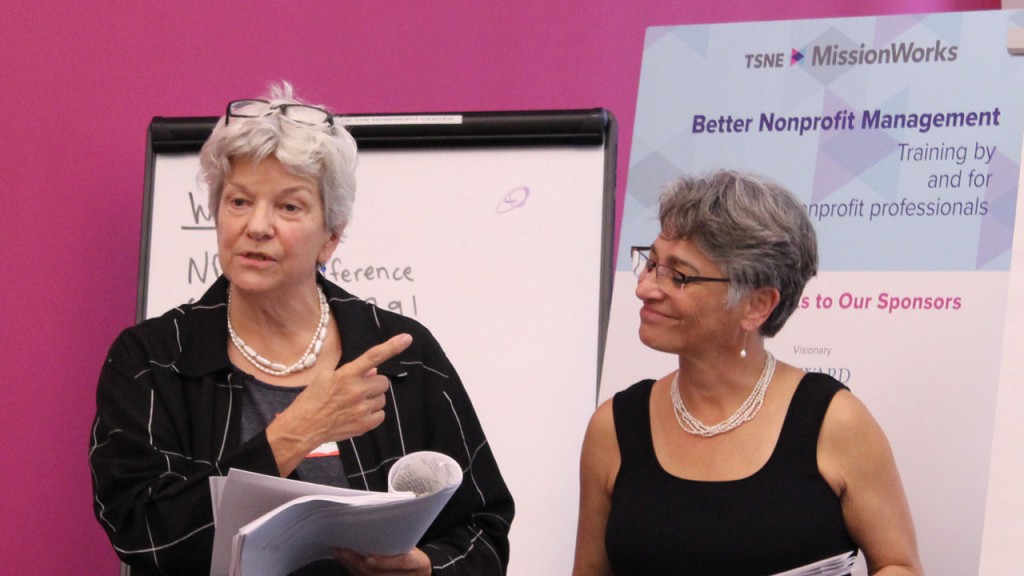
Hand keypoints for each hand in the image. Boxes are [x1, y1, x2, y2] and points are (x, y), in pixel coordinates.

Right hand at [267, 333, 412, 474]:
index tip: (407, 339)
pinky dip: (372, 413)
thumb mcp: (326, 377)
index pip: (374, 356)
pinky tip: (357, 414)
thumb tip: (373, 370)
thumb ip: (352, 371)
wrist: (303, 427)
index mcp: (347, 375)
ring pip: (382, 398)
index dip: (392, 347)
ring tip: (353, 403)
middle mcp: (357, 390)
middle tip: (358, 389)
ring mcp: (362, 409)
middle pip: (383, 382)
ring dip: (372, 399)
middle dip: (373, 384)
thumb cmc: (312, 399)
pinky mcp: (364, 425)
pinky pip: (380, 414)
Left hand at [330, 547, 431, 574]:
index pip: (403, 563)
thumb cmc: (414, 551)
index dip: (384, 561)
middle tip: (343, 550)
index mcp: (419, 564)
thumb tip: (377, 524)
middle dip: (358, 562)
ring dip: (351, 565)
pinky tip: (344, 559)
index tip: (369, 557)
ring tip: (339, 552)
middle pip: (379, 574)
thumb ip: (399, 538)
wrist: (418, 571)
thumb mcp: (413, 543)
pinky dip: (352, 569)